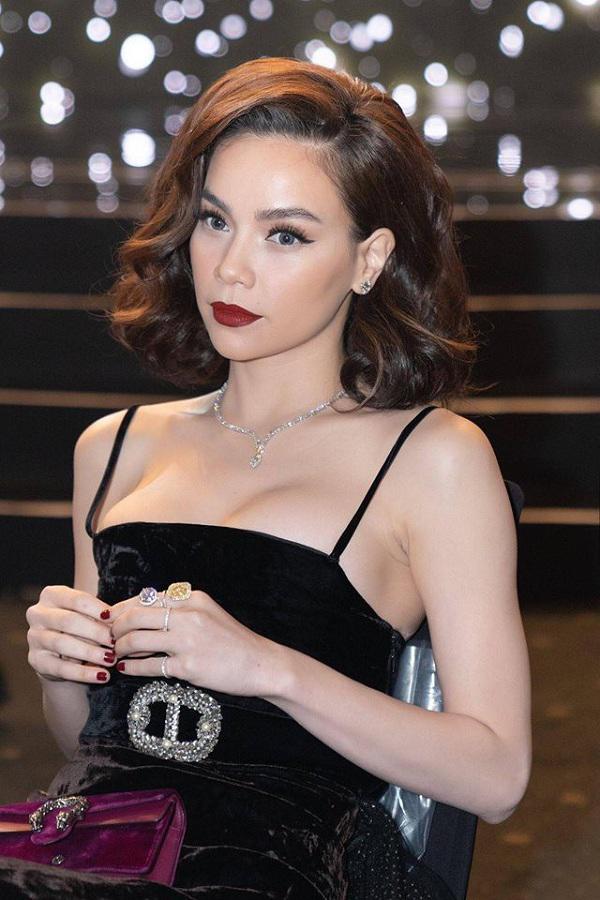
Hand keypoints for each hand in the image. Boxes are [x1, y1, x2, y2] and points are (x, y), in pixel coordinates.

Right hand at [26, 586, 114, 683]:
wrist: (62, 654)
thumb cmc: (81, 627)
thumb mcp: (89, 616)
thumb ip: (101, 616)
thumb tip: (118, 621)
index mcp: (51, 595)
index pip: (78, 599)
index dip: (99, 611)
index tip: (118, 621)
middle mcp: (37, 614)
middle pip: (69, 621)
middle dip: (96, 632)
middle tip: (115, 642)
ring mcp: (33, 637)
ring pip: (63, 644)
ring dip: (91, 653)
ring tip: (111, 659)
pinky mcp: (35, 660)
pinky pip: (61, 668)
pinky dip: (84, 673)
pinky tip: (102, 676)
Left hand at [109, 589, 282, 697]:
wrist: (261, 664)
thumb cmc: (232, 640)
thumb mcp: (208, 613)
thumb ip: (180, 609)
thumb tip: (143, 612)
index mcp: (192, 598)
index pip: (145, 598)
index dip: (122, 609)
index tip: (111, 618)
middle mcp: (188, 615)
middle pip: (135, 616)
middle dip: (115, 627)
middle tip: (108, 637)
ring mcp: (187, 640)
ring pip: (136, 639)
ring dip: (119, 647)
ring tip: (115, 653)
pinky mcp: (188, 666)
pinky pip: (148, 666)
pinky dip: (131, 667)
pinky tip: (125, 669)